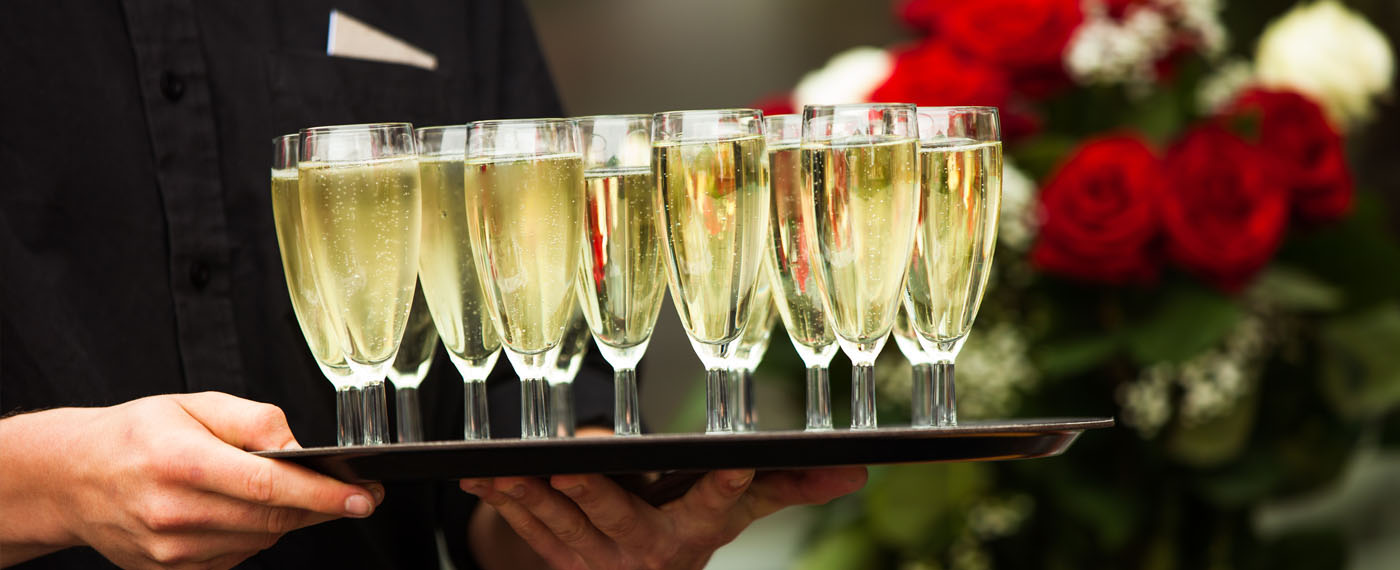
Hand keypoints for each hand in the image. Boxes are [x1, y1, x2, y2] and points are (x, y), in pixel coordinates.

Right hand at [0, 392, 383, 568]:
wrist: (72, 477)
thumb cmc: (136, 434)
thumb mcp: (196, 405)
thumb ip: (256, 422)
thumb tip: (299, 449)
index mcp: (182, 462)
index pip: (269, 486)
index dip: (322, 495)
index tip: (362, 496)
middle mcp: (175, 512)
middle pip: (272, 520)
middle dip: (320, 508)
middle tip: (353, 495)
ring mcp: (171, 550)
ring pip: (260, 541)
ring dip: (287, 521)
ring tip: (293, 494)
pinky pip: (237, 557)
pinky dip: (255, 536)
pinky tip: (247, 512)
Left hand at [461, 464, 865, 569]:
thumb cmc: (689, 521)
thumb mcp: (736, 508)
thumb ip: (787, 486)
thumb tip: (857, 470)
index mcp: (692, 531)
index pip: (716, 504)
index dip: (726, 484)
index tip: (733, 459)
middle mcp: (643, 549)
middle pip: (618, 518)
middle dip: (592, 494)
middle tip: (571, 466)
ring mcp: (594, 555)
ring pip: (559, 523)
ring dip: (530, 497)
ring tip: (509, 467)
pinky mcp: (557, 552)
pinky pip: (524, 528)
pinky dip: (501, 501)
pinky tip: (479, 475)